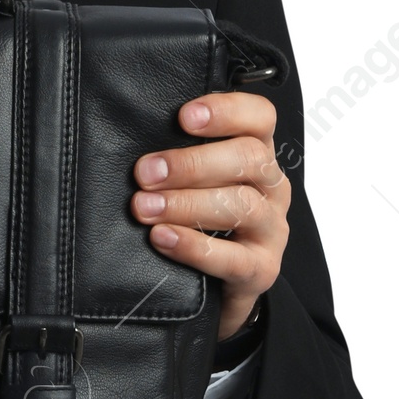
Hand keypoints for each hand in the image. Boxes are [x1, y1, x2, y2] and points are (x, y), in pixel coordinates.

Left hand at [129, 91, 288, 341]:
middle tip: (145, 173)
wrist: (219, 287)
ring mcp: (270, 229)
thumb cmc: (201, 220)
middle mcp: (271, 187)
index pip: (260, 117)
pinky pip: (233, 258)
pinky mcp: (261, 269)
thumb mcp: (193, 180)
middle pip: (249, 159)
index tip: (184, 116)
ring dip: (186, 203)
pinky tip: (161, 238)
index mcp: (257, 154)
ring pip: (242, 206)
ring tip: (144, 208)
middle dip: (192, 163)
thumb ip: (177, 156)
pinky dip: (193, 247)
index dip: (227, 110)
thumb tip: (127, 138)